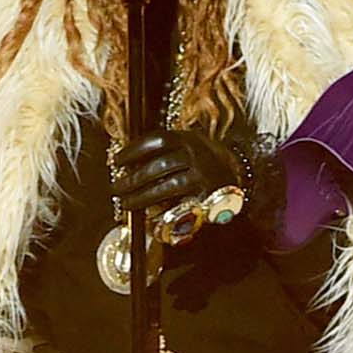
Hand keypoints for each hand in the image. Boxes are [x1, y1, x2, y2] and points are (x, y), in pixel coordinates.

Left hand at [113, 127, 246, 220]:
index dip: (134, 150)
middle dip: (134, 178)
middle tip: (116, 188)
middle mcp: (196, 154)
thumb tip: (128, 166)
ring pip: (168, 186)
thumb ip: (162, 152)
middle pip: (159, 164)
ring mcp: (203, 175)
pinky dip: (162, 209)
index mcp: (187, 138)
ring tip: (126, 202)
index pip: (157, 140)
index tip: (117, 161)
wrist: (236, 173)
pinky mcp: (208, 195)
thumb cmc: (201, 161)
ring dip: (143, 196)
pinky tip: (148, 214)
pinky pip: (180, 203)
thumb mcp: (186, 147)